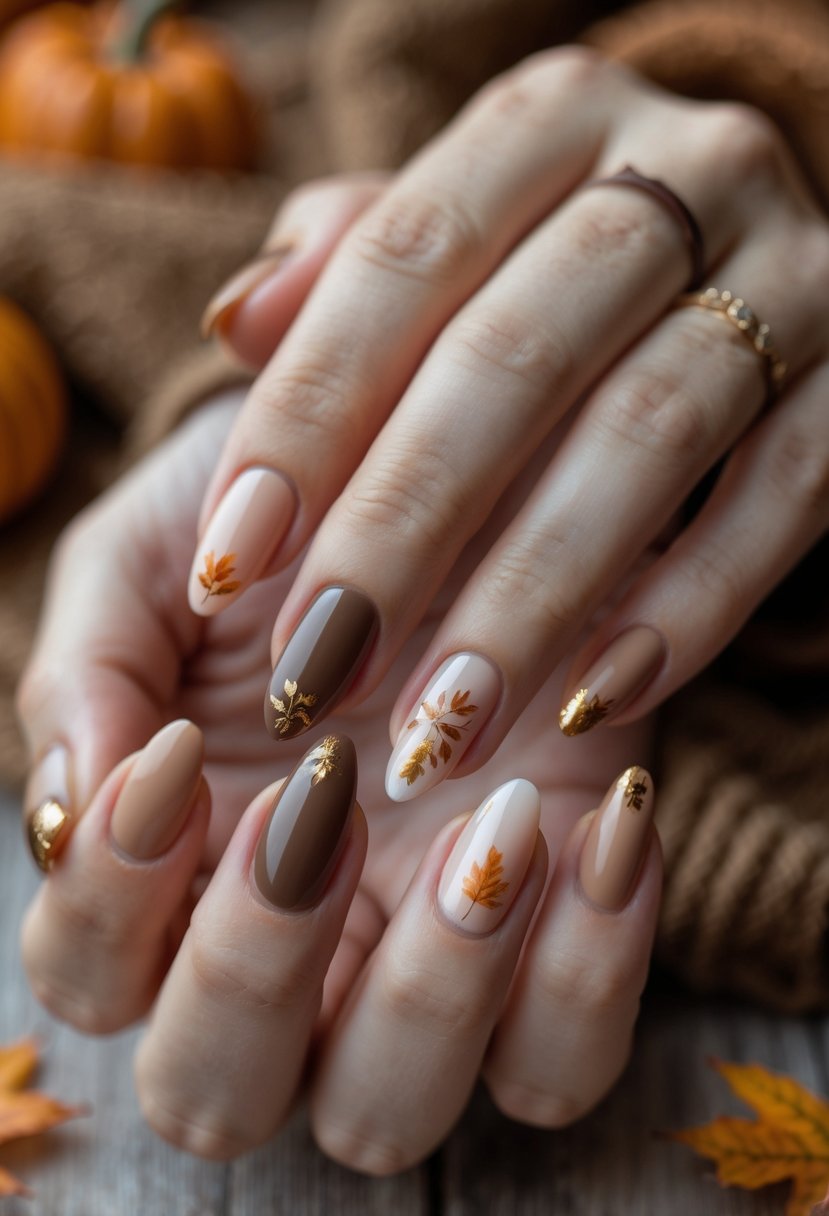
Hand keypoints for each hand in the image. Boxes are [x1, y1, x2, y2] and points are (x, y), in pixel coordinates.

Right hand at [18, 399, 658, 1171]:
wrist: (465, 472)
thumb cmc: (289, 520)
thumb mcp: (158, 556)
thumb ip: (90, 669)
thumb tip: (80, 803)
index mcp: (170, 869)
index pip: (90, 971)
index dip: (113, 896)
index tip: (179, 754)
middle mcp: (284, 950)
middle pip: (215, 1093)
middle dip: (250, 971)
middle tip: (315, 801)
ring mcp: (417, 959)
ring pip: (386, 1116)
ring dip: (429, 996)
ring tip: (491, 822)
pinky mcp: (553, 938)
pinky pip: (559, 1061)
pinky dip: (584, 978)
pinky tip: (603, 823)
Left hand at [191, 46, 828, 801]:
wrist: (750, 259)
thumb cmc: (555, 271)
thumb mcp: (453, 237)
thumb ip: (348, 272)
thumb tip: (239, 320)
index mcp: (549, 121)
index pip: (401, 258)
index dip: (305, 416)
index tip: (228, 562)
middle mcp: (684, 169)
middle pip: (518, 356)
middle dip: (403, 527)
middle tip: (318, 668)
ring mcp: (795, 271)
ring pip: (650, 434)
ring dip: (532, 596)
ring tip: (441, 723)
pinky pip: (783, 499)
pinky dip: (687, 606)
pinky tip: (590, 697)